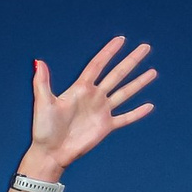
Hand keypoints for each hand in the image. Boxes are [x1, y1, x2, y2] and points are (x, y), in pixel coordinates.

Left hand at [25, 38, 157, 174]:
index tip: (120, 39)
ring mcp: (101, 111)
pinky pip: (125, 118)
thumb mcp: (43, 103)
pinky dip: (137, 113)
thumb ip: (42, 82)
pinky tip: (149, 106)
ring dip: (139, 82)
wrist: (51, 152)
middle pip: (116, 74)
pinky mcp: (105, 126)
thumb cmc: (44, 129)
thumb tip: (38, 62)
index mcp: (80, 89)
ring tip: (153, 72)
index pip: (97, 65)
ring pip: (125, 93)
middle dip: (131, 61)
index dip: (109, 52)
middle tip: (145, 47)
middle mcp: (94, 97)